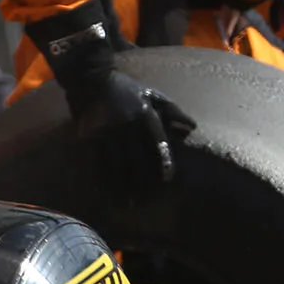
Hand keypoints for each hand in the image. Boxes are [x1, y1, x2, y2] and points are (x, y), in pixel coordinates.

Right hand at [27, 0, 196, 191]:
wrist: (91, 79)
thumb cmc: (126, 88)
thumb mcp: (152, 94)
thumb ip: (172, 110)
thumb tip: (192, 127)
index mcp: (146, 116)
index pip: (157, 145)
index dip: (162, 164)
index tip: (167, 181)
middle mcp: (128, 127)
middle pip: (137, 160)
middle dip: (141, 182)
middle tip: (145, 202)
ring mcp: (108, 133)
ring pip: (117, 165)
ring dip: (122, 186)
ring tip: (126, 204)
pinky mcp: (91, 137)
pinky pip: (98, 162)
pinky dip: (102, 179)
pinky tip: (104, 193)